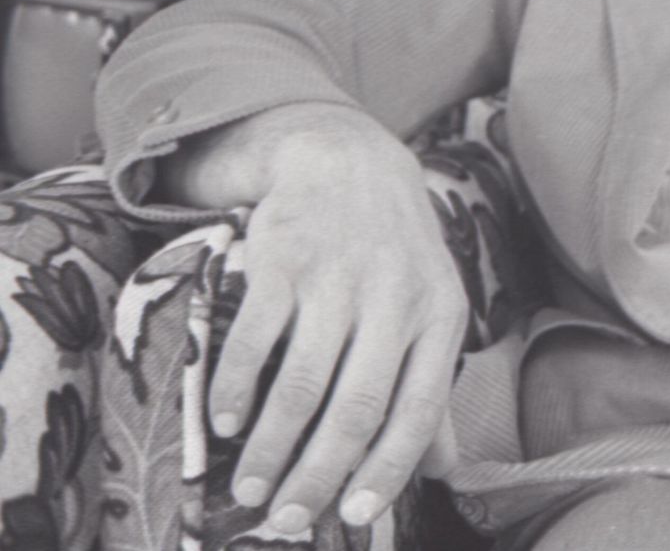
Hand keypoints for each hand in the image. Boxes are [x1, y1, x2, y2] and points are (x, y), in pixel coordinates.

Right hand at [194, 104, 467, 534]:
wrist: (347, 158)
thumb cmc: (394, 252)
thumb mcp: (431, 308)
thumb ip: (431, 385)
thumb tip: (443, 467)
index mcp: (440, 315)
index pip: (418, 408)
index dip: (387, 468)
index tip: (353, 516)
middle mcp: (395, 298)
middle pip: (355, 407)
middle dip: (316, 475)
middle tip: (285, 521)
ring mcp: (339, 277)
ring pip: (302, 382)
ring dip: (270, 446)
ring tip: (249, 488)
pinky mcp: (283, 259)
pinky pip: (255, 338)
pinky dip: (235, 388)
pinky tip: (223, 423)